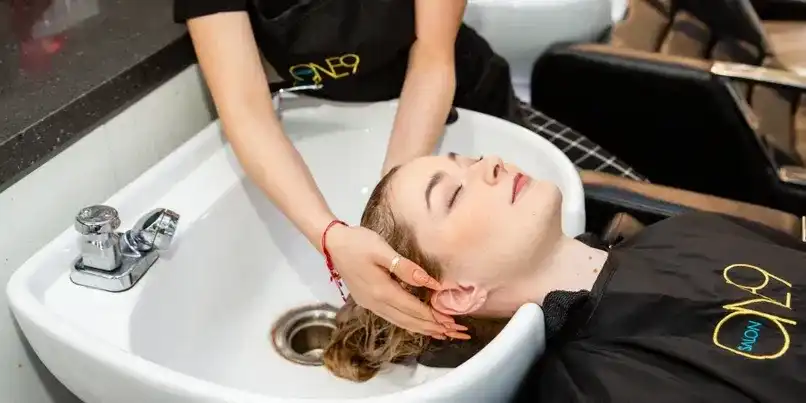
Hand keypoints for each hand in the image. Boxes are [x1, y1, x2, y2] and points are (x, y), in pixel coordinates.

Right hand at [326, 224, 469, 338]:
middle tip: (453, 333)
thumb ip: (406, 268)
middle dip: (432, 328)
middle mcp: (376, 303)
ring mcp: (370, 305)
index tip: (451, 322)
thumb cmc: (358, 242)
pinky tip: (417, 324)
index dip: (433, 316)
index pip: (413, 309)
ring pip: (400, 323)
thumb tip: (430, 283)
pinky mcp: (367, 303)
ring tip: (441, 333)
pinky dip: (409, 324)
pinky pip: (393, 318)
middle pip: (408, 321)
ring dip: (422, 329)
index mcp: (381, 291)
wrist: (332, 244)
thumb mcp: (382, 250)